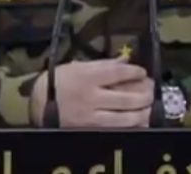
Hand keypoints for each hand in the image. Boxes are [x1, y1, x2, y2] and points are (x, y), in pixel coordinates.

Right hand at [29, 58, 152, 127]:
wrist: (39, 104)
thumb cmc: (59, 81)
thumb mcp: (78, 67)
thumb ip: (103, 65)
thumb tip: (124, 61)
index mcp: (86, 77)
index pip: (117, 73)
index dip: (134, 72)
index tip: (142, 72)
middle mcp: (90, 97)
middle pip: (126, 97)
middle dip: (143, 94)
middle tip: (151, 90)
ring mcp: (91, 116)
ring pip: (124, 118)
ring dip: (142, 113)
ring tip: (149, 108)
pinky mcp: (90, 129)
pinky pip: (116, 129)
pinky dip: (131, 126)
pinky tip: (139, 122)